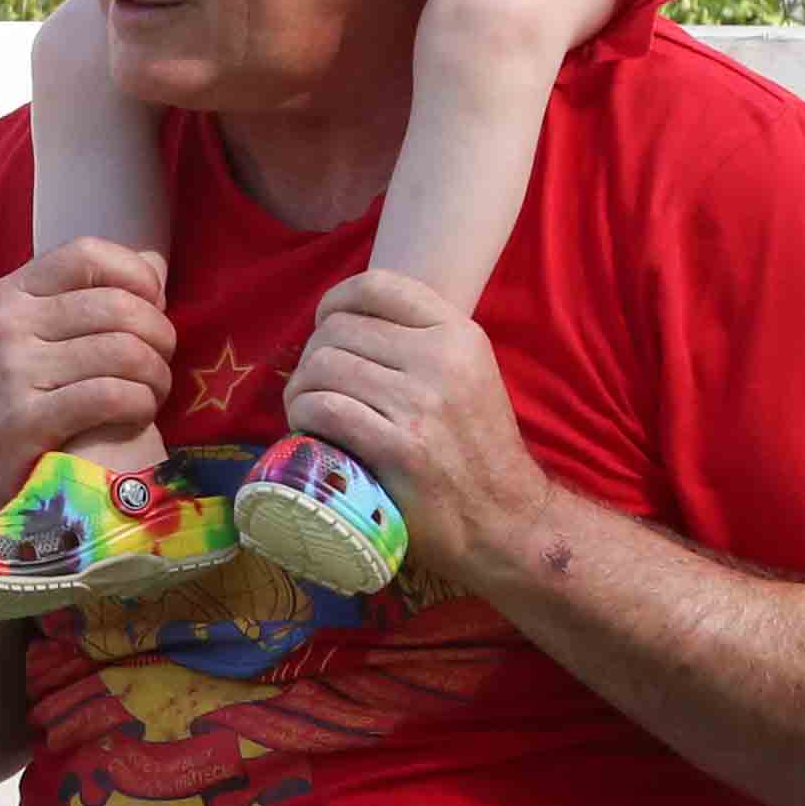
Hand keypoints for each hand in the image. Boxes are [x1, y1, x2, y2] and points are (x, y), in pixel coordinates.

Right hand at [0, 238, 176, 520]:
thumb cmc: (37, 396)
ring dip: (156, 377)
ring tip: (151, 393)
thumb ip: (99, 295)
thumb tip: (154, 261)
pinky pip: (111, 395)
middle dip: (160, 336)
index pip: (86, 254)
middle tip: (159, 363)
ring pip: (123, 352)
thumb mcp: (52, 335)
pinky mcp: (22, 421)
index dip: (136, 275)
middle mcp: (5, 325)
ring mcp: (10, 372)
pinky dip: (140, 405)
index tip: (154, 304)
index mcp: (12, 293)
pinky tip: (138, 415)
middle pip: (117, 307)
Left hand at [284, 270, 555, 580]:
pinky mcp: (399, 447)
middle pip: (339, 330)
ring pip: (323, 366)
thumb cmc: (475, 449)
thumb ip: (422, 342)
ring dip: (300, 389)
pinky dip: (301, 416)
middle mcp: (441, 360)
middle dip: (312, 356)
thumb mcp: (468, 374)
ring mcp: (420, 403)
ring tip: (305, 409)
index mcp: (458, 334)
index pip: (378, 286)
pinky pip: (323, 409)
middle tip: (313, 386)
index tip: (325, 325)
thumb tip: (351, 319)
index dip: (336, 301)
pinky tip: (305, 428)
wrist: (505, 519)